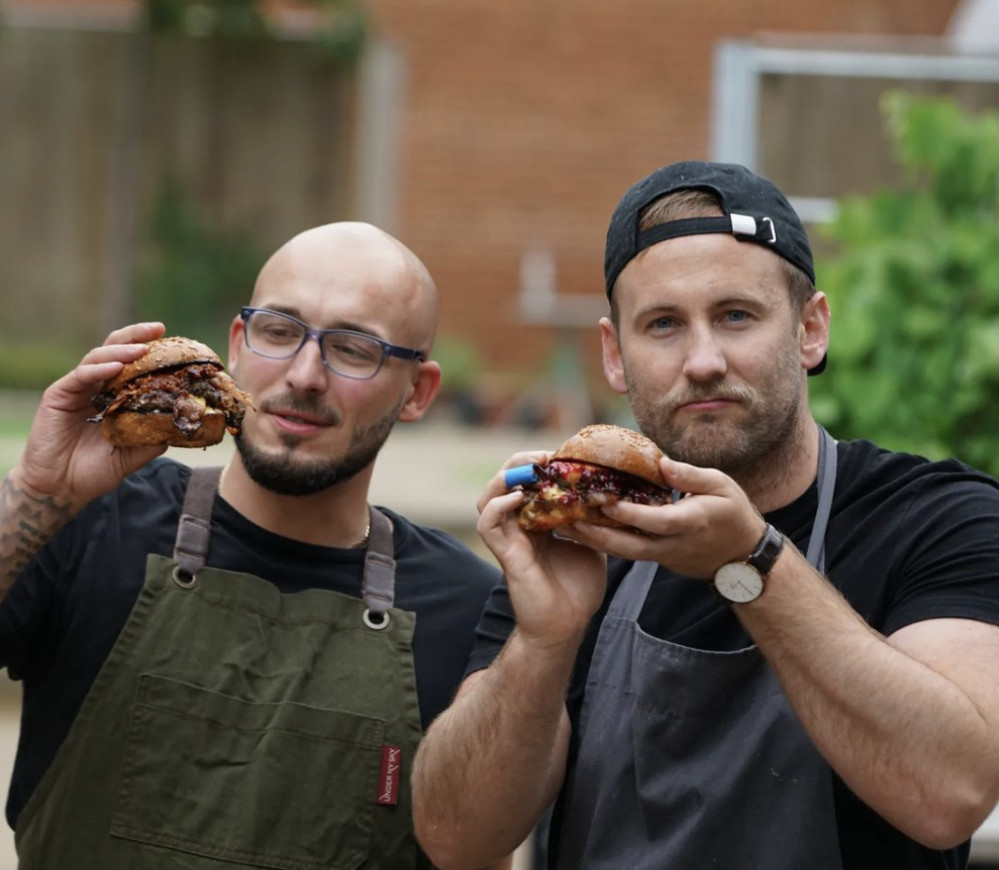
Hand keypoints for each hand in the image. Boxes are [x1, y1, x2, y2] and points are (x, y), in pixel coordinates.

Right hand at [10, 323, 167, 512]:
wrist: (61, 488)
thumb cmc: (96, 470)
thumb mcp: (133, 454)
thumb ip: (154, 438)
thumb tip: (182, 426)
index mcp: (115, 396)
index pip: (134, 364)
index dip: (152, 351)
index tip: (175, 341)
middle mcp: (97, 386)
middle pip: (116, 350)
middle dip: (137, 336)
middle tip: (159, 329)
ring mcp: (78, 388)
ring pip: (99, 358)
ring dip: (122, 351)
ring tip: (142, 349)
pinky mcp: (59, 395)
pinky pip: (81, 375)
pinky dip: (98, 369)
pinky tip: (115, 368)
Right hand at [477, 452, 607, 650]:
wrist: (567, 626)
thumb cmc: (578, 590)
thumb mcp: (593, 544)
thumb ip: (591, 521)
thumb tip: (608, 497)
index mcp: (537, 523)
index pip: (527, 483)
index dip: (538, 464)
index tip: (560, 453)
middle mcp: (519, 528)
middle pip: (504, 483)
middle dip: (520, 463)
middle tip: (544, 456)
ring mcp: (509, 540)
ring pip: (488, 498)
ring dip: (504, 479)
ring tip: (529, 470)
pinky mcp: (506, 555)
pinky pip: (488, 524)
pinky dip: (498, 506)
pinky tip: (519, 497)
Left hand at [561, 456, 765, 578]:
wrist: (743, 558)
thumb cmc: (733, 514)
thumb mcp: (722, 486)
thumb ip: (691, 476)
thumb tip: (662, 464)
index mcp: (691, 522)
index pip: (657, 520)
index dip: (632, 513)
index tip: (606, 501)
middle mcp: (673, 544)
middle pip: (629, 545)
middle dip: (596, 534)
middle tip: (567, 520)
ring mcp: (663, 556)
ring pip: (623, 552)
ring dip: (593, 540)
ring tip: (563, 525)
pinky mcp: (657, 559)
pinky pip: (627, 552)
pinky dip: (604, 542)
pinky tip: (581, 530)